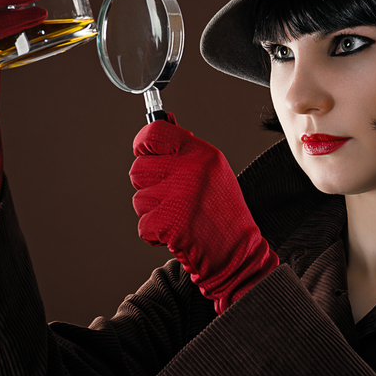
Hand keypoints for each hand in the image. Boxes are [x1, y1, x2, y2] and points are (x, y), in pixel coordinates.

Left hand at [130, 116, 278, 313]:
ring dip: (152, 212)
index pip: (155, 133)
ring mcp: (180, 198)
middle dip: (148, 184)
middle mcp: (191, 171)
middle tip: (170, 196)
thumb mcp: (212, 170)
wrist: (237, 252)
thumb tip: (160, 123)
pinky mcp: (171, 224)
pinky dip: (155, 234)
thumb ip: (185, 149)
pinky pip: (143, 225)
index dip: (143, 142)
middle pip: (138, 168)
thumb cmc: (222, 211)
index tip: (144, 151)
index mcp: (201, 154)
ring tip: (178, 216)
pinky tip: (176, 233)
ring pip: (139, 198)